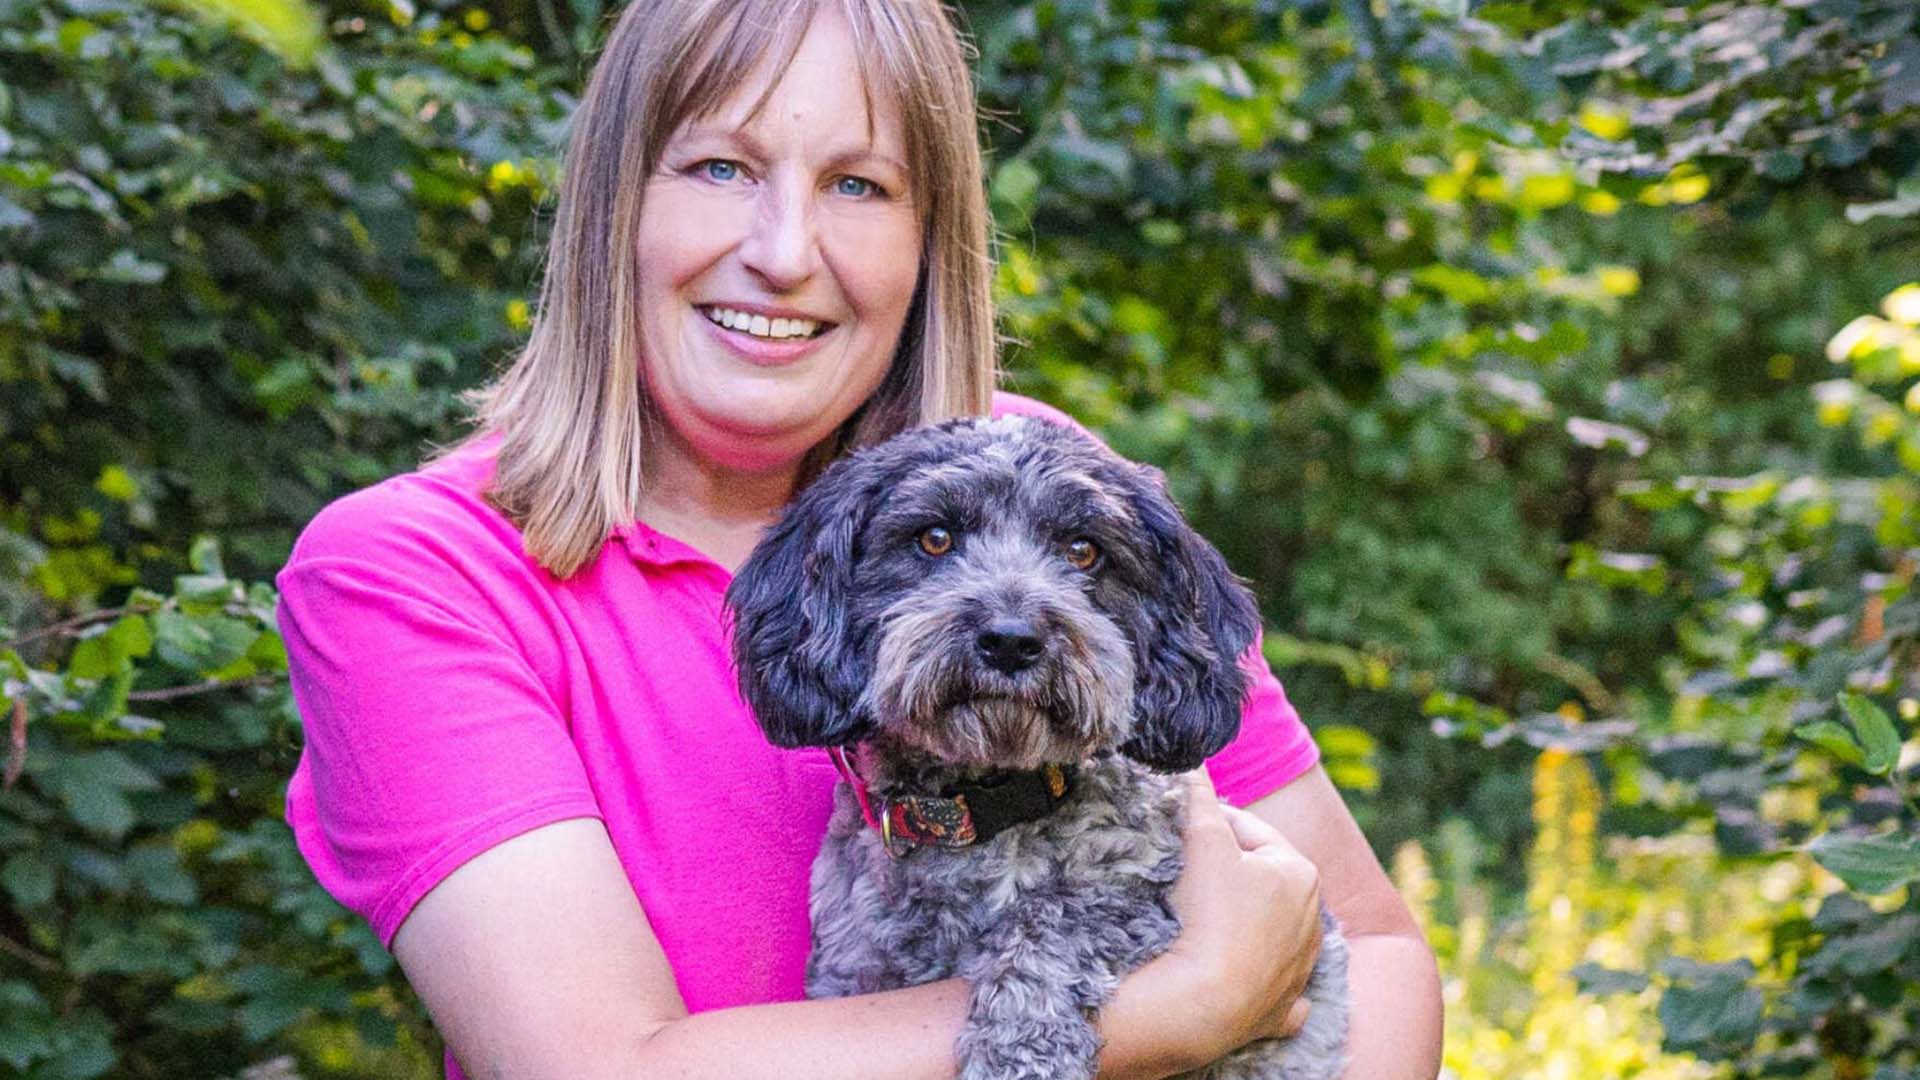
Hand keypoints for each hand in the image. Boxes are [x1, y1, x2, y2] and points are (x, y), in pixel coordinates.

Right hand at [1162, 769, 1323, 1056]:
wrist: (1204, 1000)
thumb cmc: (1210, 914)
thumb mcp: (1204, 842)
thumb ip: (1200, 798)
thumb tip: (1193, 764)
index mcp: (1301, 874)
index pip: (1251, 832)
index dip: (1213, 823)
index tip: (1182, 825)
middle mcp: (1312, 921)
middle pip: (1263, 882)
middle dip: (1230, 873)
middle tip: (1185, 870)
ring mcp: (1301, 970)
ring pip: (1272, 933)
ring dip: (1244, 924)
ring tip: (1200, 919)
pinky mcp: (1284, 1011)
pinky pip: (1278, 990)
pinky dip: (1264, 983)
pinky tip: (1243, 977)